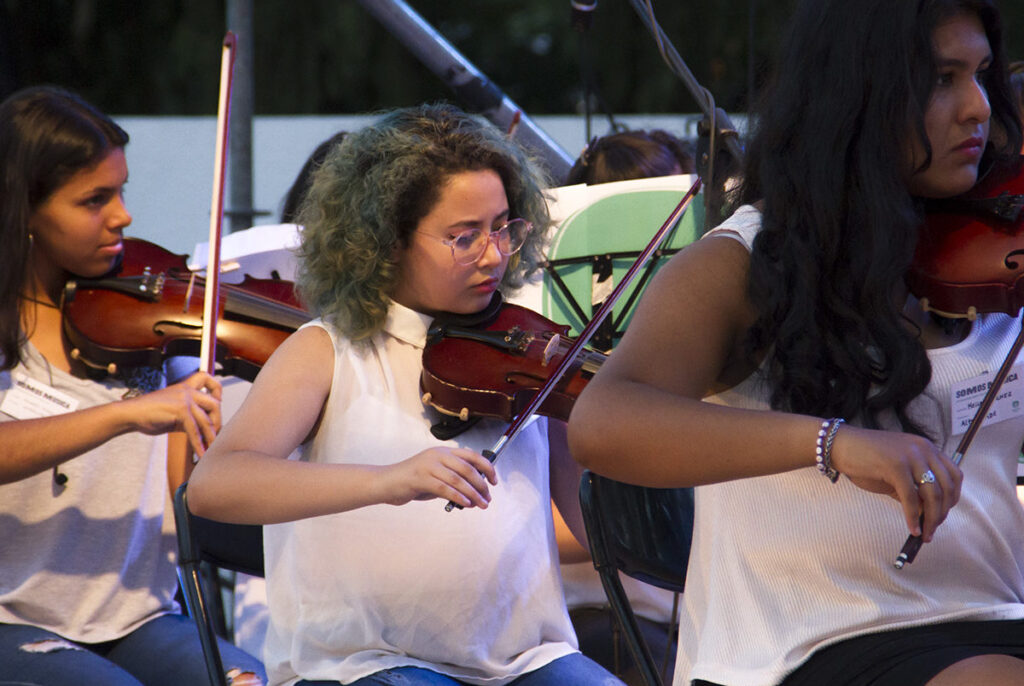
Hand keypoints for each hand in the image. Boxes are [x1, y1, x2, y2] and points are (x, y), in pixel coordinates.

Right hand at [125, 372, 221, 455]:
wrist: (130, 414)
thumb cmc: (149, 413)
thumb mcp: (174, 412)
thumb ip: (190, 416)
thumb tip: (205, 431)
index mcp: (185, 387)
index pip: (207, 378)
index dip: (216, 390)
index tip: (218, 402)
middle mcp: (186, 390)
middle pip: (214, 403)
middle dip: (217, 421)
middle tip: (215, 434)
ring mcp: (183, 399)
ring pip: (206, 420)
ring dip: (211, 437)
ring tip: (211, 449)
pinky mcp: (179, 411)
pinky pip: (194, 430)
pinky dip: (199, 444)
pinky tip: (201, 453)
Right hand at [378, 447, 497, 508]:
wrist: (386, 483)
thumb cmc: (411, 481)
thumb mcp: (435, 476)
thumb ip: (452, 481)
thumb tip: (474, 494)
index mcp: (443, 452)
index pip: (472, 456)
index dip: (486, 467)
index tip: (494, 480)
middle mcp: (438, 456)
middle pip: (468, 469)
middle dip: (482, 485)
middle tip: (488, 498)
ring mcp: (429, 466)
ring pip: (459, 480)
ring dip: (473, 494)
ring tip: (481, 504)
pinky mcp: (421, 478)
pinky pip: (445, 489)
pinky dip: (459, 497)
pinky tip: (466, 504)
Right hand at [828, 423, 961, 540]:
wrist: (838, 446)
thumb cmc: (864, 459)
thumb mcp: (895, 472)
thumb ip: (912, 488)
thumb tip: (926, 514)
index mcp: (926, 448)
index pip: (954, 475)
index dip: (952, 498)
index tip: (942, 514)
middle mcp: (923, 449)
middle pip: (946, 487)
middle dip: (942, 512)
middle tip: (933, 529)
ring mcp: (910, 456)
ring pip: (932, 494)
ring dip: (931, 519)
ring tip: (925, 534)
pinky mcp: (896, 466)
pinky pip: (910, 498)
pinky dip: (913, 517)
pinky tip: (912, 529)